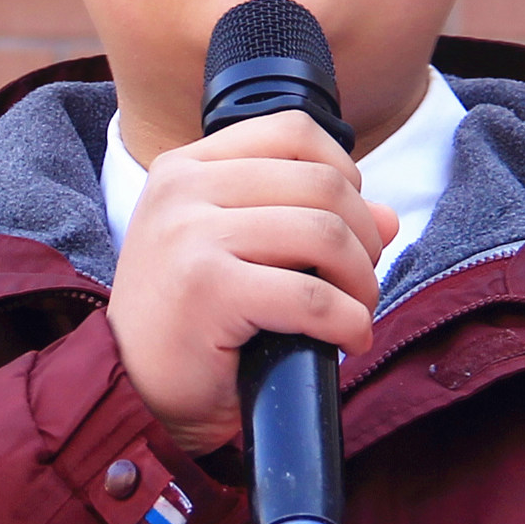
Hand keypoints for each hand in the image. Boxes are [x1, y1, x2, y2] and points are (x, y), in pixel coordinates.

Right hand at [106, 110, 399, 456]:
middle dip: (363, 238)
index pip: (292, 131)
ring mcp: (190, 237)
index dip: (343, 172)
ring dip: (361, 282)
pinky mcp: (207, 290)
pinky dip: (349, 322)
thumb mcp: (235, 250)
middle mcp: (182, 191)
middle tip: (361, 282)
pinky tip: (347, 340)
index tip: (350, 220)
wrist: (136, 391)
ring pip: (324, 234)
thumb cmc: (187, 321)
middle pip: (321, 184)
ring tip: (357, 312)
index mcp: (184, 168)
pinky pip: (311, 297)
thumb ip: (303, 218)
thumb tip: (388, 217)